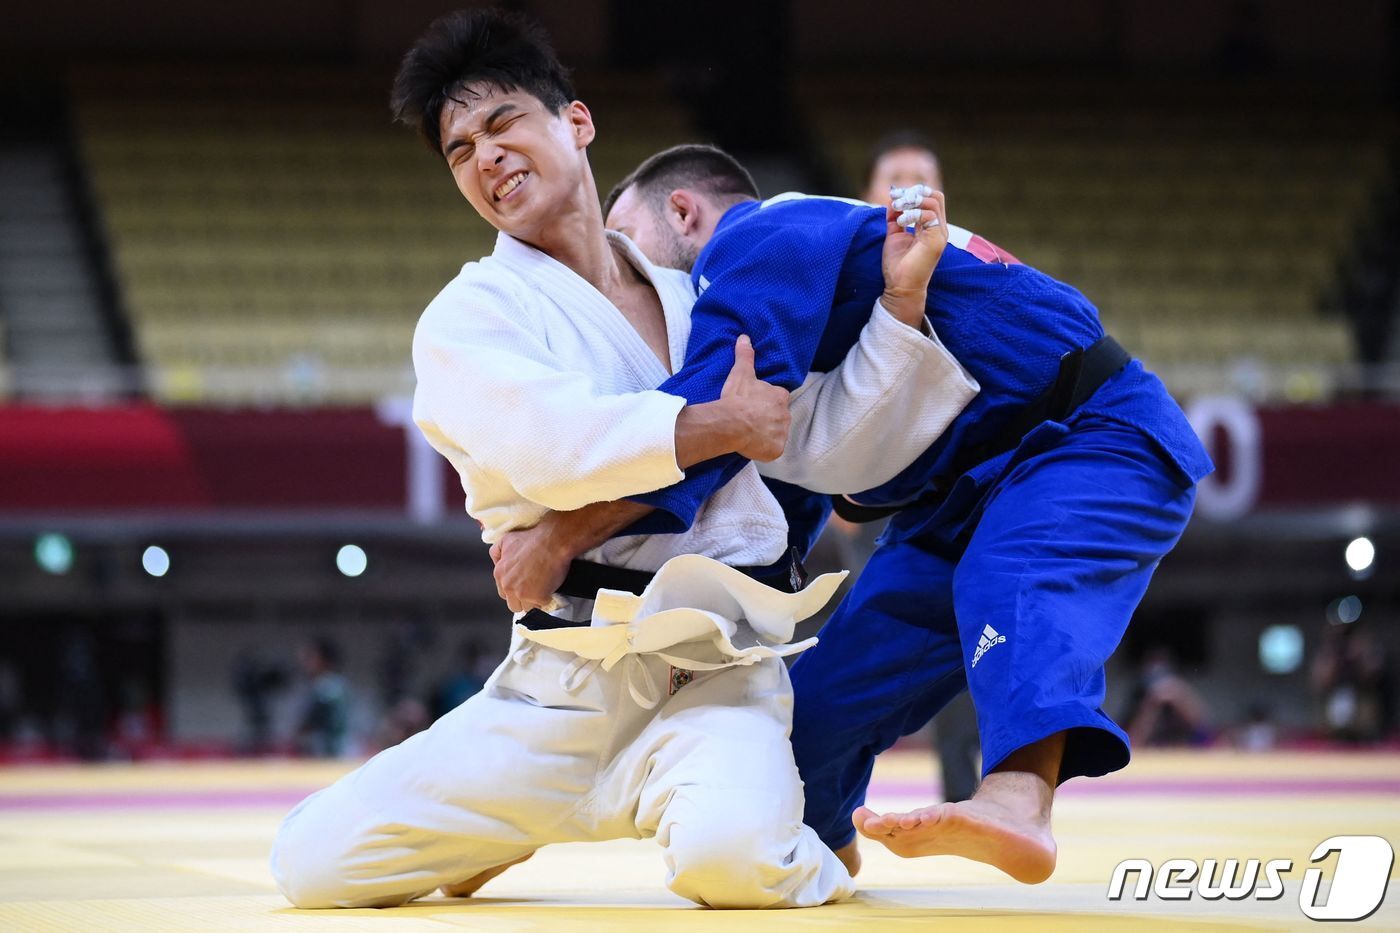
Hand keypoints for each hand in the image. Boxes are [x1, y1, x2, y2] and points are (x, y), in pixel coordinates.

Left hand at [489, 517, 571, 612]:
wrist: (552, 541)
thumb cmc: (533, 539)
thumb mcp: (507, 539)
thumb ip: (497, 552)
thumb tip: (497, 562)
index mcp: (500, 574)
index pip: (504, 593)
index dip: (515, 590)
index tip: (523, 585)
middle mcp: (508, 585)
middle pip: (513, 604)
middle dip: (523, 598)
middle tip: (533, 587)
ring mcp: (522, 593)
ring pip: (527, 607)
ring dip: (535, 600)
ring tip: (543, 587)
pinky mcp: (538, 597)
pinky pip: (542, 605)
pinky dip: (547, 598)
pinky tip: (550, 587)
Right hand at [717, 335, 790, 460]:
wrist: (731, 422)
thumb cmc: (737, 398)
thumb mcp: (741, 373)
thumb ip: (745, 356)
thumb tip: (745, 338)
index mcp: (780, 396)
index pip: (777, 398)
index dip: (765, 402)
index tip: (753, 404)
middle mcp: (785, 415)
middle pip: (778, 416)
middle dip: (767, 418)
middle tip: (749, 419)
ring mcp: (782, 433)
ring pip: (776, 433)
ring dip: (766, 433)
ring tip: (749, 432)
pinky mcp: (777, 449)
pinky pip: (773, 449)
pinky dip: (765, 448)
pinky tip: (753, 445)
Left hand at [880, 186, 947, 325]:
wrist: (900, 287)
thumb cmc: (897, 265)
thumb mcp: (894, 235)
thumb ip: (895, 218)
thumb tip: (892, 201)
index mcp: (931, 227)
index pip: (931, 199)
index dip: (914, 192)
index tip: (894, 195)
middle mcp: (938, 229)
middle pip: (936, 196)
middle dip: (914, 193)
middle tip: (896, 200)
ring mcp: (940, 234)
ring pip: (934, 202)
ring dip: (911, 201)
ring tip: (897, 209)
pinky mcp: (937, 240)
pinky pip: (930, 215)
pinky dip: (913, 213)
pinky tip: (901, 223)